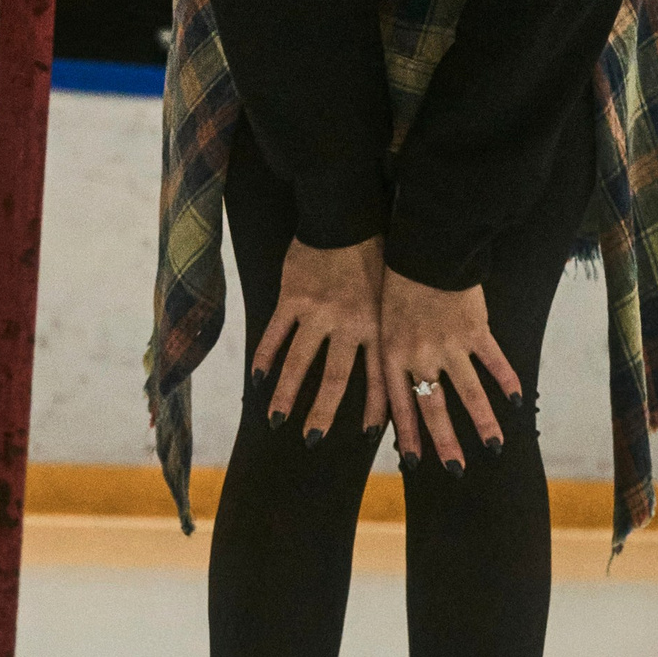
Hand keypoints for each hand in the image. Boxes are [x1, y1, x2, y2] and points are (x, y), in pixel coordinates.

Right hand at [250, 235, 386, 441]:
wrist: (348, 215)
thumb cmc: (377, 255)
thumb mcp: (392, 295)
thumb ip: (388, 331)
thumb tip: (399, 365)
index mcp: (377, 326)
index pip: (378, 377)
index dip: (373, 409)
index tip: (367, 438)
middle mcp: (349, 324)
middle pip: (336, 379)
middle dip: (323, 413)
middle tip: (312, 441)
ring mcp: (318, 311)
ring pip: (300, 362)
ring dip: (288, 394)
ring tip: (277, 420)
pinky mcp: (292, 296)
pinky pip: (276, 333)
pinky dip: (266, 357)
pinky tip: (258, 378)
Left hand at [381, 267, 521, 467]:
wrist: (423, 250)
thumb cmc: (396, 281)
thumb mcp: (381, 321)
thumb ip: (389, 353)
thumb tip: (397, 382)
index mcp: (394, 354)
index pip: (400, 405)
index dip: (408, 435)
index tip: (414, 463)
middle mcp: (421, 356)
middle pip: (434, 407)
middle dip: (444, 441)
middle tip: (455, 469)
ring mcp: (450, 344)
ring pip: (468, 391)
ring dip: (483, 421)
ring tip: (494, 446)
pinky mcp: (475, 328)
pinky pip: (494, 360)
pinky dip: (506, 380)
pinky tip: (518, 399)